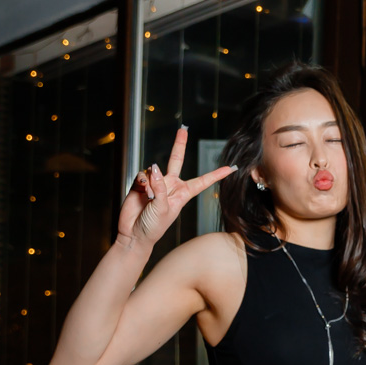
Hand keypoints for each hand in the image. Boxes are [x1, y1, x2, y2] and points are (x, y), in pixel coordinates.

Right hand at [121, 126, 235, 246]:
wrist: (134, 234)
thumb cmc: (153, 227)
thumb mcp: (162, 208)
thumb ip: (159, 187)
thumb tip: (154, 167)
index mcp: (183, 194)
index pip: (202, 181)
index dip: (216, 174)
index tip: (231, 168)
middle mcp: (170, 185)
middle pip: (176, 160)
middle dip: (179, 144)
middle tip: (183, 129)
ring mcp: (155, 183)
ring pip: (154, 170)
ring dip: (151, 182)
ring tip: (149, 198)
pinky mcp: (141, 183)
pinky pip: (142, 174)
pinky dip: (142, 181)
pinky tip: (141, 191)